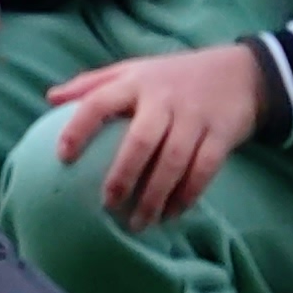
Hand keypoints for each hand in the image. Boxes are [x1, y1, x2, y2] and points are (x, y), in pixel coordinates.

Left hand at [45, 43, 266, 230]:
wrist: (242, 72)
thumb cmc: (174, 76)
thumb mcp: (134, 70)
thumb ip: (92, 83)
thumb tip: (50, 98)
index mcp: (136, 81)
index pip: (99, 101)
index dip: (79, 128)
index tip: (62, 156)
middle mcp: (165, 98)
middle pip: (140, 141)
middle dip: (123, 176)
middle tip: (108, 205)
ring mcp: (195, 116)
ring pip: (173, 162)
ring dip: (155, 197)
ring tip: (138, 223)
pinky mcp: (222, 133)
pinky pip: (204, 170)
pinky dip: (187, 196)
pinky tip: (171, 214)